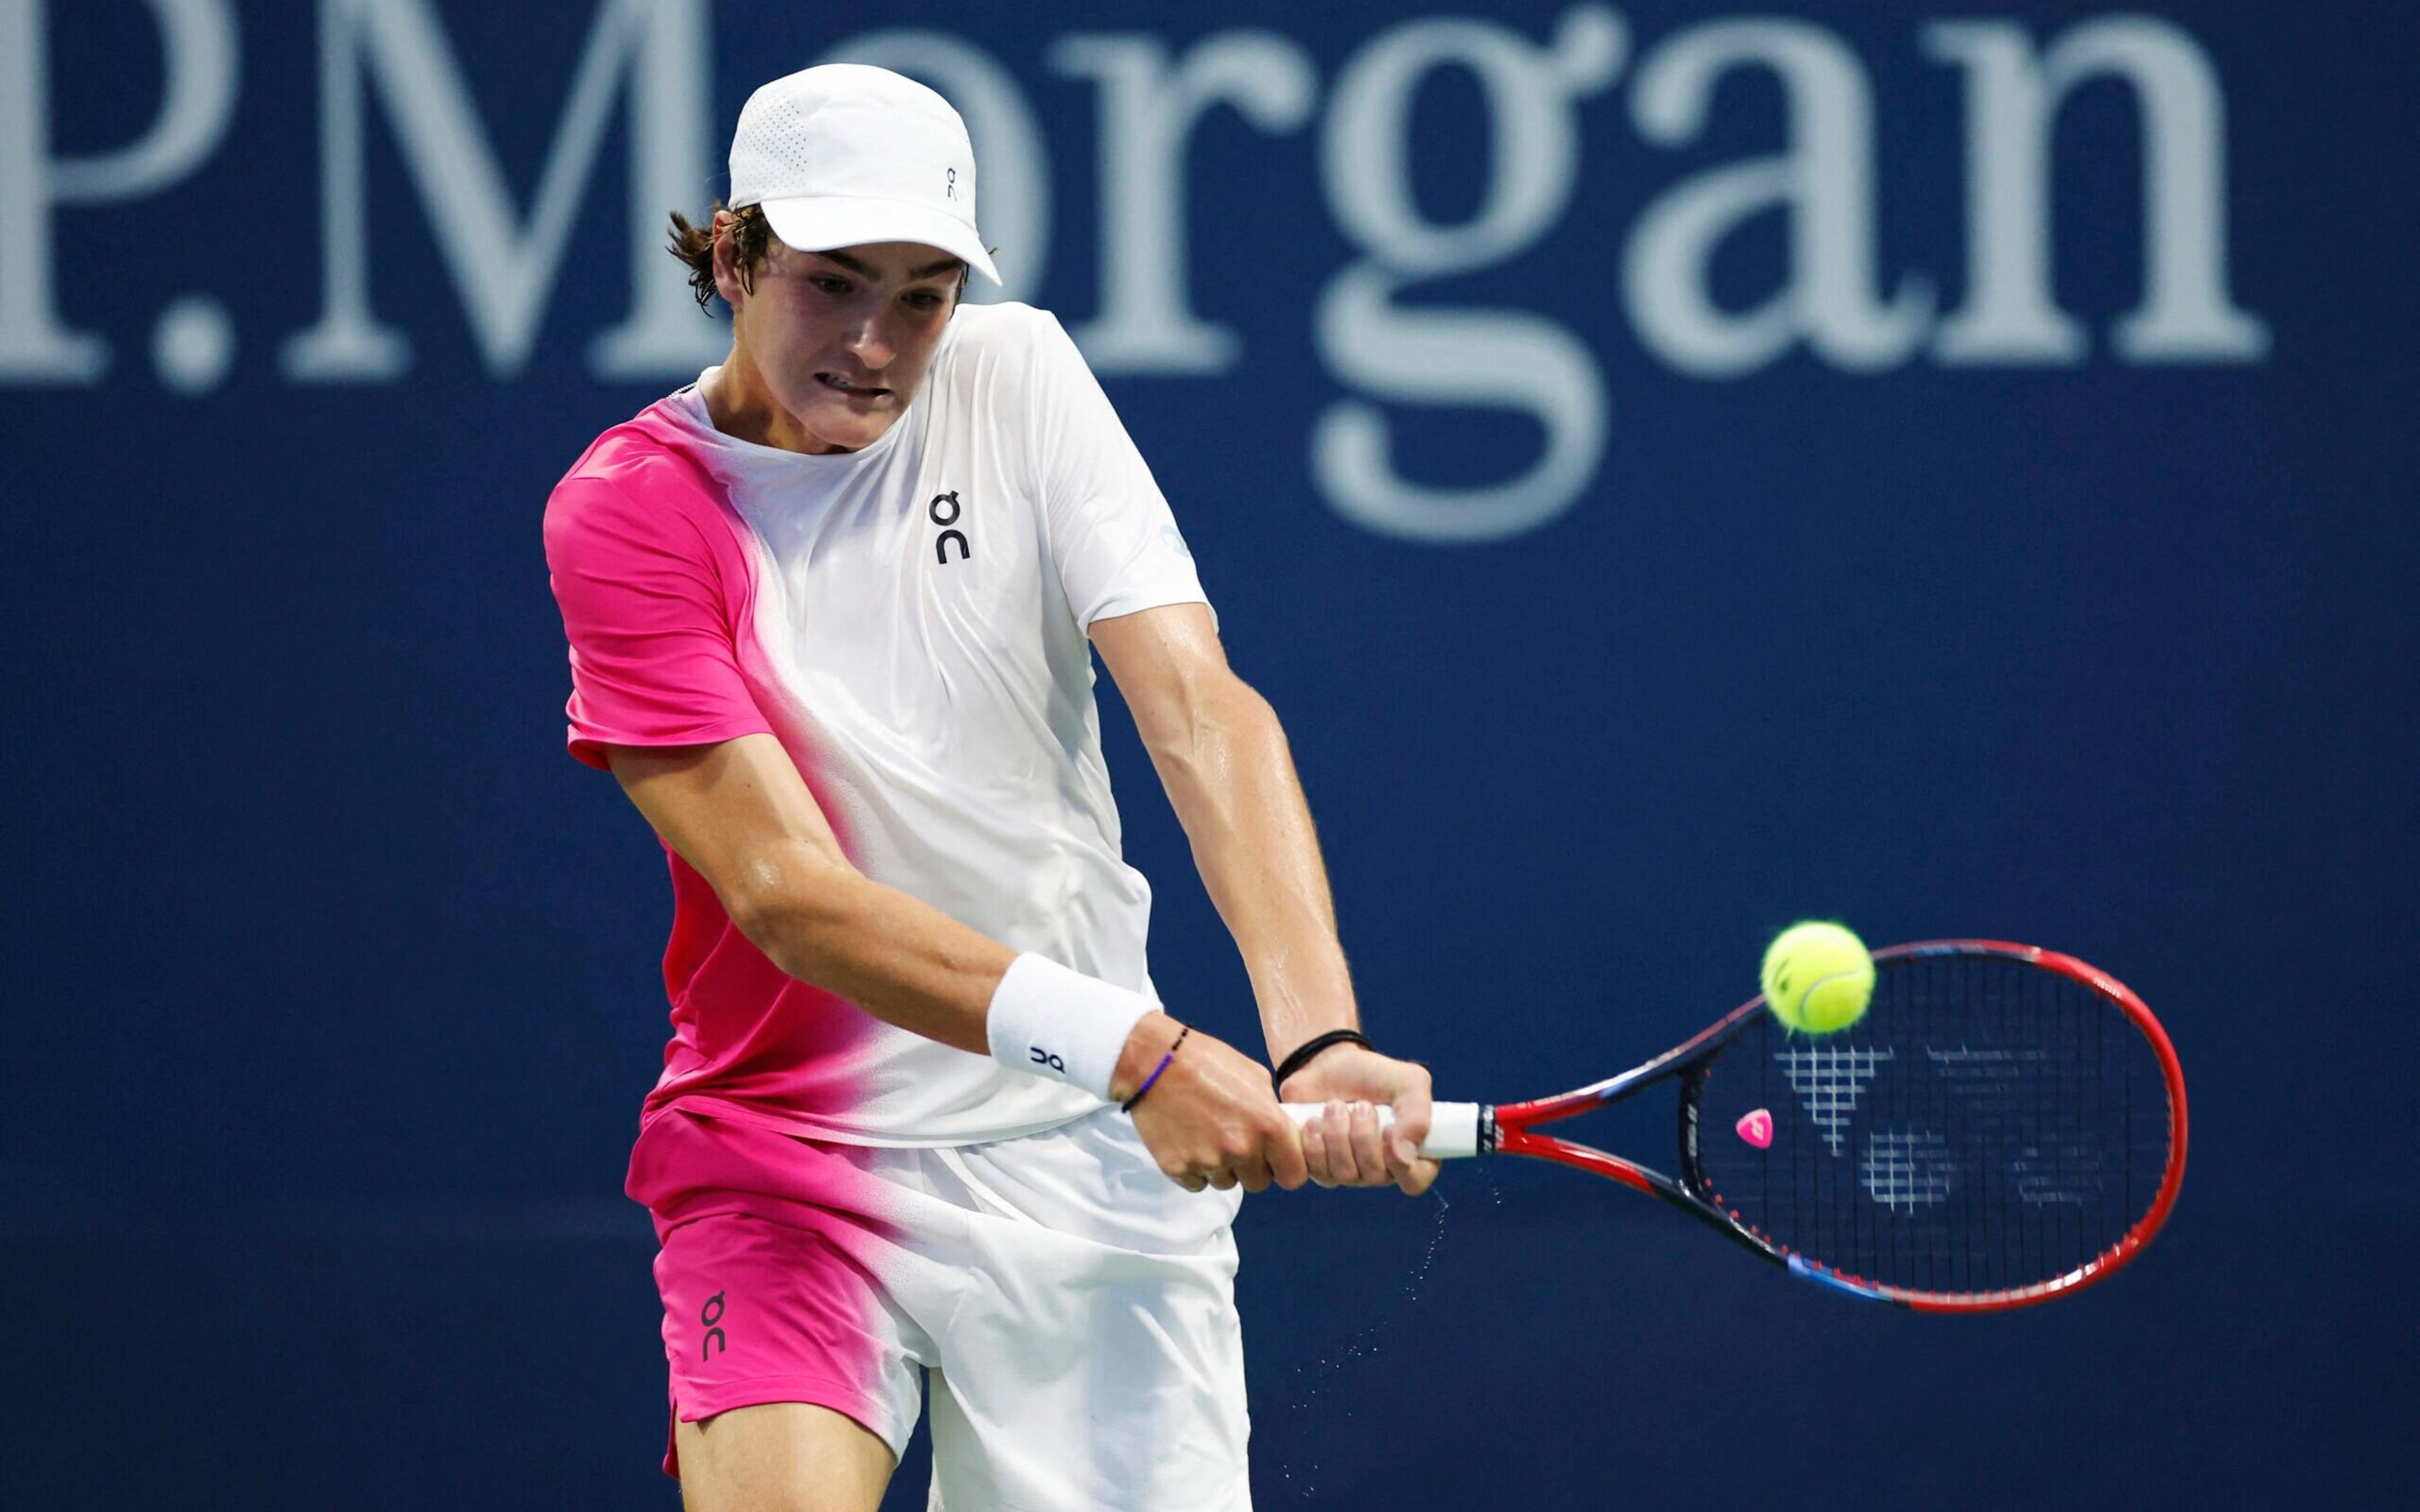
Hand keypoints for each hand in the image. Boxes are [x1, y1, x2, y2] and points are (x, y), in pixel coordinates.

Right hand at [1113, 1014, 1308, 1193]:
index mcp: (1268, 1125)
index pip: (1294, 1175)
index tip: (1276, 1160)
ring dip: (1221, 1167)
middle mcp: (1241, 1148)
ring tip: (1207, 1133)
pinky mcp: (1179, 1168)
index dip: (1286, 1168)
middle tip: (1235, 1140)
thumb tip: (1284, 1133)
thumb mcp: (1255, 1076)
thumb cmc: (1207, 1061)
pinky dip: (1194, 1168)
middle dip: (1251, 1167)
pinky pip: (1197, 1183)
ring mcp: (1209, 1162)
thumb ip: (1273, 1111)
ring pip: (1226, 1182)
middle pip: (1259, 1183)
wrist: (1154, 1061)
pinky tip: (1188, 1139)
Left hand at [1281, 1043, 1439, 1195]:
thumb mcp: (1407, 1081)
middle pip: (1375, 1176)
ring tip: (1334, 1105)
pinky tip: (1313, 1121)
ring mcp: (1350, 1171)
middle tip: (1360, 1105)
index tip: (1388, 1129)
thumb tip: (1405, 1156)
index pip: (1415, 1181)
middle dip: (1363, 1135)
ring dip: (1336, 1134)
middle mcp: (1382, 1168)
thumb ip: (1417, 1115)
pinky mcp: (1320, 1168)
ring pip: (1344, 1174)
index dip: (1402, 1165)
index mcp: (1411, 1151)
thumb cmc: (1372, 1075)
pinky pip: (1315, 1173)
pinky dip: (1312, 1143)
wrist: (1325, 1065)